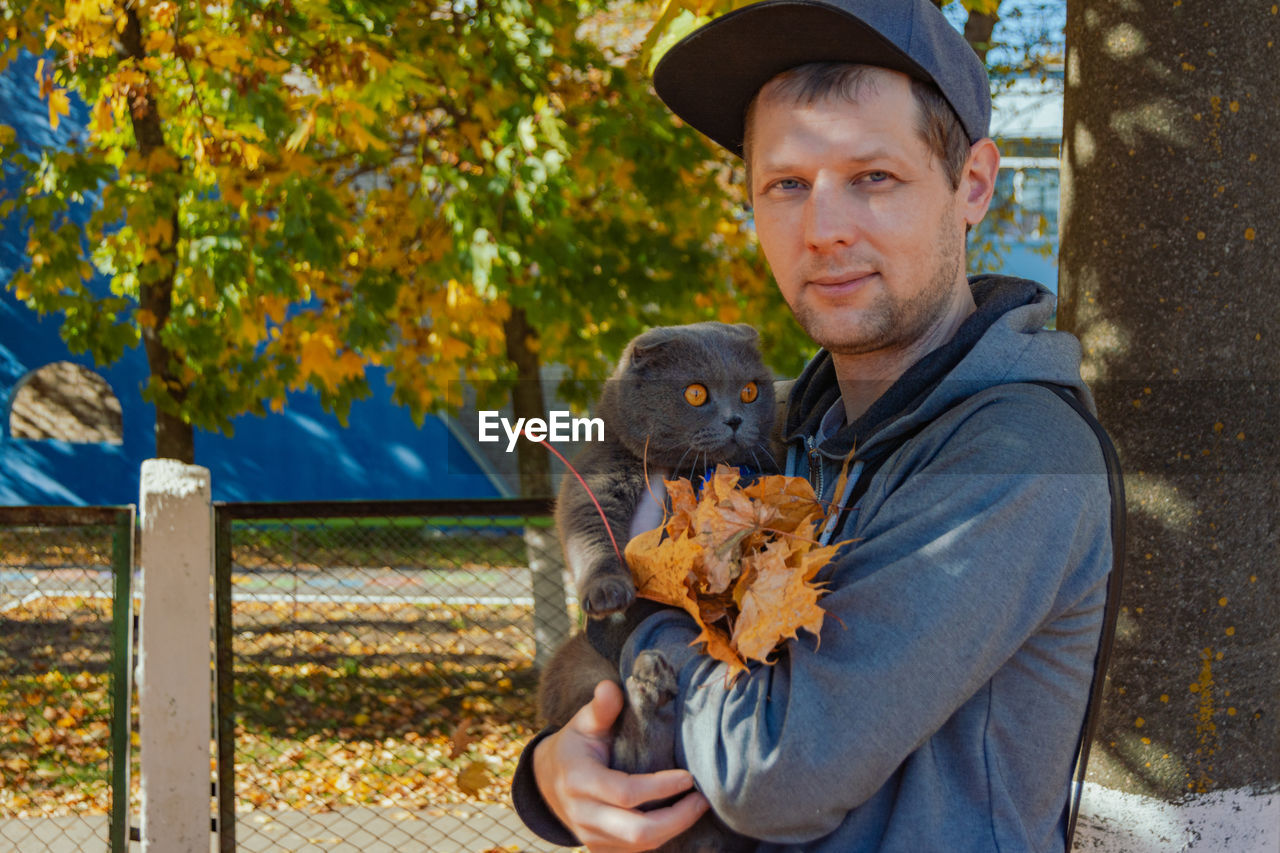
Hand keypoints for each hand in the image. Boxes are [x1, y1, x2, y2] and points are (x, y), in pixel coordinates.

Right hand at [533, 679, 708, 851]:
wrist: (548, 781)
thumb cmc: (575, 746)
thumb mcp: (583, 723)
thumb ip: (600, 708)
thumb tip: (610, 686)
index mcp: (579, 781)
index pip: (625, 793)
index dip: (660, 788)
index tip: (688, 777)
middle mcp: (583, 815)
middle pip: (637, 832)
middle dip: (677, 819)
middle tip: (702, 799)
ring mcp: (591, 838)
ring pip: (639, 846)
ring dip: (674, 829)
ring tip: (697, 807)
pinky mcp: (600, 850)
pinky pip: (636, 852)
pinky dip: (662, 838)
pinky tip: (678, 819)